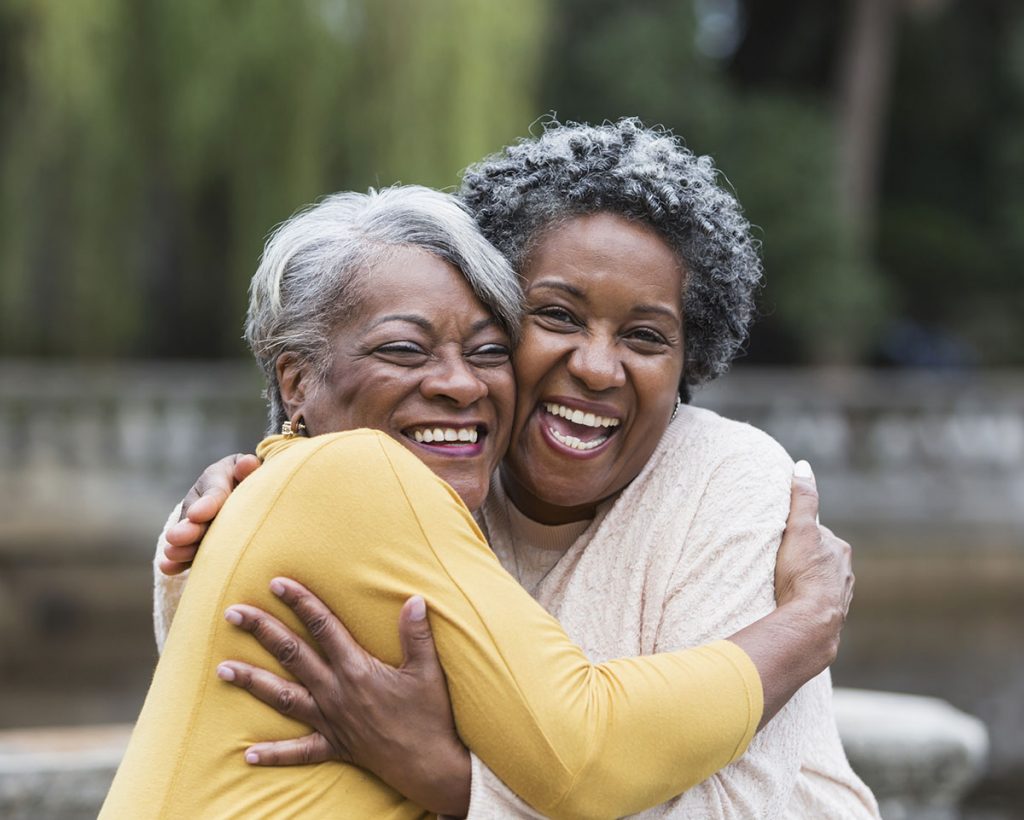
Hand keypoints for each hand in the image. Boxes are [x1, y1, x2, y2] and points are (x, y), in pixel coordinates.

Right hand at [158, 453, 259, 574]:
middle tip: (177, 538)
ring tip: (173, 554)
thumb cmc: (252, 477)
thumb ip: (248, 468)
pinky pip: (187, 550)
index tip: (198, 515)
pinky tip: (168, 568)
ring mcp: (196, 522)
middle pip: (196, 517)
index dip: (207, 504)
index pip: (214, 492)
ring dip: (181, 547)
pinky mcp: (196, 541)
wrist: (244, 488)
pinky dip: (177, 561)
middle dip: (189, 529)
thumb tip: (248, 464)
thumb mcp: (250, 469)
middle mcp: (201, 499)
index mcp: (217, 477)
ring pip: (189, 536)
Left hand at [217, 578, 470, 817]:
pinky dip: (274, 754)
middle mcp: (336, 693)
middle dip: (262, 631)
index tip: (276, 582)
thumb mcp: (427, 671)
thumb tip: (414, 598)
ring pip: (282, 698)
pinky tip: (248, 754)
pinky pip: (299, 752)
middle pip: (292, 655)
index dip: (301, 602)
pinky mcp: (334, 746)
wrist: (430, 766)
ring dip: (251, 682)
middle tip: (233, 612)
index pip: (323, 627)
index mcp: (357, 669)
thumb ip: (417, 634)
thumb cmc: (430, 716)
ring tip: (222, 668)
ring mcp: (331, 721)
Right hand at [773, 460, 853, 659]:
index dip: (799, 534)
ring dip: (807, 582)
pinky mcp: (833, 617)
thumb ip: (803, 499)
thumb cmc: (802, 573)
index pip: (818, 534)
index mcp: (840, 550)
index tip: (782, 539)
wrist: (811, 622)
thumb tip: (803, 466)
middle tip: (779, 563)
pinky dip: (808, 602)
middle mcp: (845, 573)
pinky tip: (795, 606)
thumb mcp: (799, 529)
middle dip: (805, 558)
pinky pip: (819, 604)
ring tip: (785, 587)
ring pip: (822, 582)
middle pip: (821, 558)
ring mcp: (841, 597)